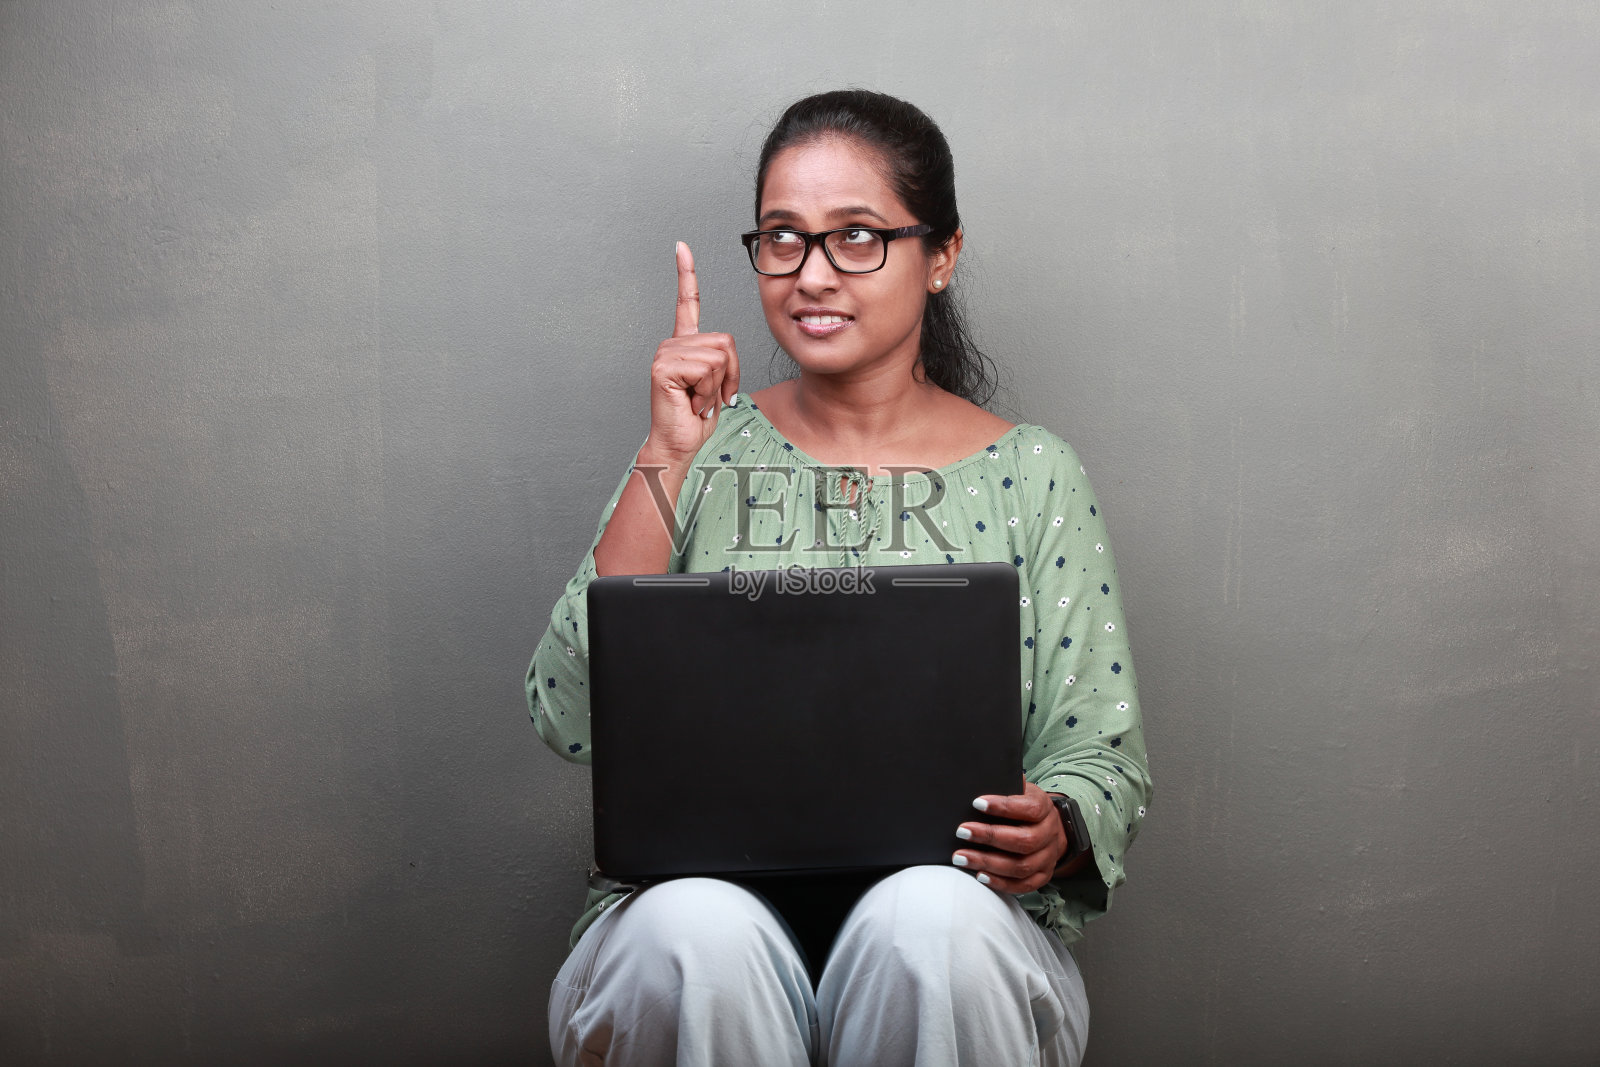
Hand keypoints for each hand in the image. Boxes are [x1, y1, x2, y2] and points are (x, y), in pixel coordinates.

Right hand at [642, 242, 740, 466]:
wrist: (679, 443)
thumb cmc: (697, 417)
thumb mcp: (719, 383)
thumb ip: (724, 361)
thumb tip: (725, 353)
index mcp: (685, 344)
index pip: (687, 303)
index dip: (686, 274)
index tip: (681, 247)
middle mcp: (673, 344)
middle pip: (725, 341)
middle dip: (729, 374)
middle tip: (709, 395)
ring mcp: (665, 353)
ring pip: (719, 357)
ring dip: (717, 386)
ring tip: (697, 399)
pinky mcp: (664, 367)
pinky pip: (707, 369)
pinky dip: (708, 391)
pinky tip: (690, 401)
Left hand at [952, 781, 1068, 894]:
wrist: (1052, 827)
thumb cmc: (1026, 807)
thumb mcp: (1022, 790)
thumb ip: (1006, 784)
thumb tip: (983, 770)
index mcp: (1044, 808)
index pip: (1028, 809)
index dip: (1003, 807)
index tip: (976, 803)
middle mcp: (1050, 834)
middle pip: (1024, 841)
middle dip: (990, 837)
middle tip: (962, 831)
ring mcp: (1048, 857)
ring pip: (1021, 866)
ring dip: (988, 863)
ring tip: (961, 858)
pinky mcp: (1043, 876)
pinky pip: (1024, 885)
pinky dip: (1001, 883)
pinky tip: (980, 876)